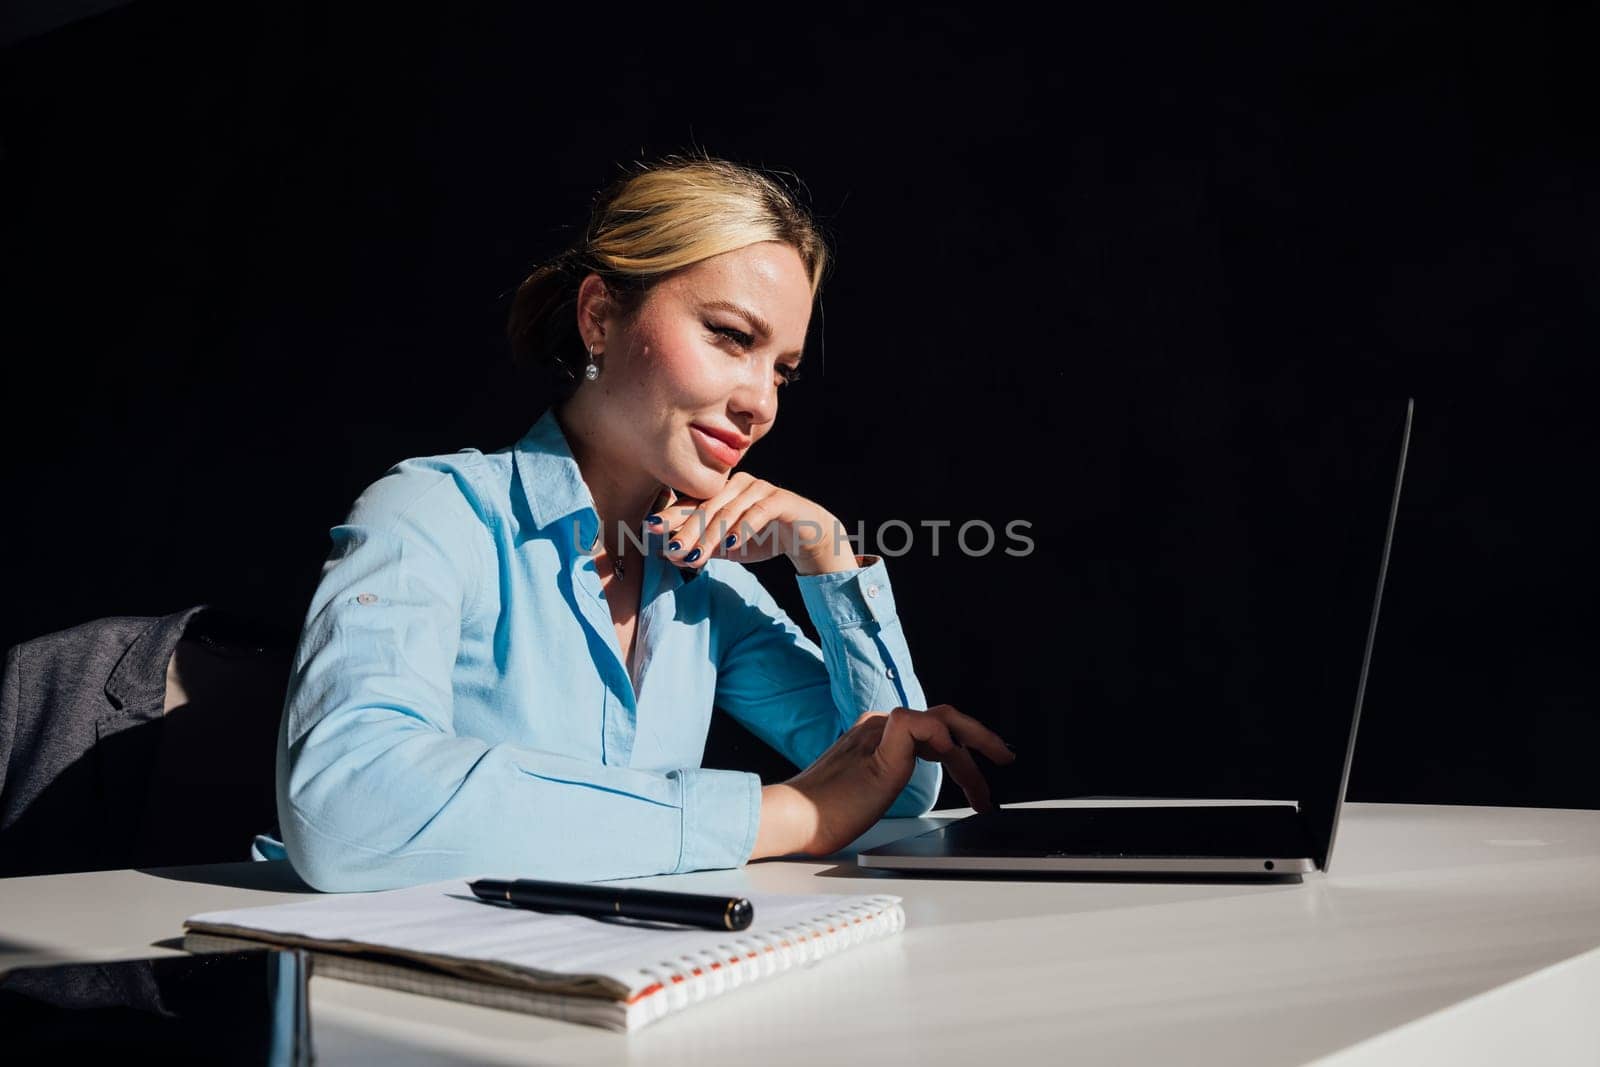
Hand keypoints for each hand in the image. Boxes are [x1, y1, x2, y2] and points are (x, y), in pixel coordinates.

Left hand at [649, 474, 857, 574]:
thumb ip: (703, 548)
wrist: (809, 538)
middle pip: (706, 506)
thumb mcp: (728, 547)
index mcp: (723, 491)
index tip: (649, 529)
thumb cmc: (764, 538)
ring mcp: (760, 489)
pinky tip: (730, 544)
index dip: (671, 515)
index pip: (693, 502)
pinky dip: (742, 528)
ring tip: (695, 555)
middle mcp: (738, 484)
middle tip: (670, 547)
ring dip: (710, 535)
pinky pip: (757, 512)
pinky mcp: (779, 500)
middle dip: (686, 528)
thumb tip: (669, 554)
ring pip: (728, 511)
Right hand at [751, 704, 1015, 858]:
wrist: (793, 819)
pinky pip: (919, 724)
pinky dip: (943, 739)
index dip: (963, 750)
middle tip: (1006, 758)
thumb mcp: (868, 795)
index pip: (931, 731)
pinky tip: (956, 761)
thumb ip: (888, 781)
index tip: (981, 778)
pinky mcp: (879, 747)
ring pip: (941, 720)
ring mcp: (878, 734)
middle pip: (942, 718)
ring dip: (975, 744)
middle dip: (980, 737)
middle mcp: (878, 728)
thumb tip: (914, 791)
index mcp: (874, 737)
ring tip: (995, 767)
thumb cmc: (822, 816)